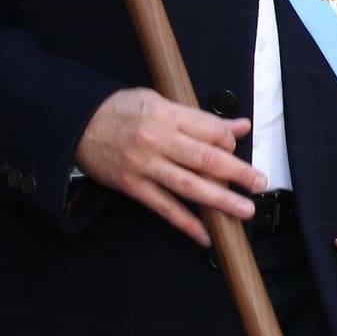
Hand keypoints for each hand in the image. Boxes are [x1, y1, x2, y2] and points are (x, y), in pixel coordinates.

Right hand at [75, 88, 262, 246]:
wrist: (77, 124)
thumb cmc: (121, 110)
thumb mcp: (159, 101)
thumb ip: (199, 117)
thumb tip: (238, 127)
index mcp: (166, 115)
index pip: (210, 131)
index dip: (229, 141)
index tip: (237, 148)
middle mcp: (157, 141)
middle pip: (206, 160)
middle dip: (238, 173)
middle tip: (259, 183)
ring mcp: (144, 167)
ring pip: (189, 187)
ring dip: (220, 201)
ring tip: (244, 210)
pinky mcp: (133, 188)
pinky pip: (164, 208)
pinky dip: (186, 224)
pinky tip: (205, 235)